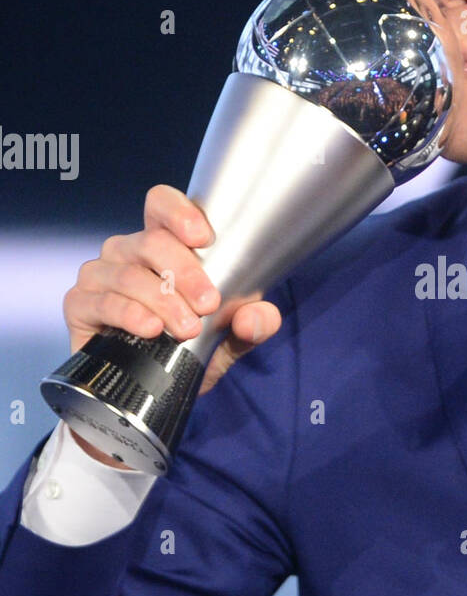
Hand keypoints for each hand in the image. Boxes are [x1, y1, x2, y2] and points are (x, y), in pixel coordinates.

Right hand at [62, 184, 282, 466]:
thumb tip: (256, 316)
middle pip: (151, 242)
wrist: (157, 391)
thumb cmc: (191, 348)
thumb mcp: (234, 338)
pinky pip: (100, 301)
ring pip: (128, 274)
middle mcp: (128, 251)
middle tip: (209, 304)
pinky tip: (149, 328)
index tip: (203, 238)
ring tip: (186, 328)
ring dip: (162, 300)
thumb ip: (255, 324)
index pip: (161, 204)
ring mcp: (100, 275)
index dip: (178, 212)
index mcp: (164, 243)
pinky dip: (128, 314)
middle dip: (185, 273)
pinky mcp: (80, 306)